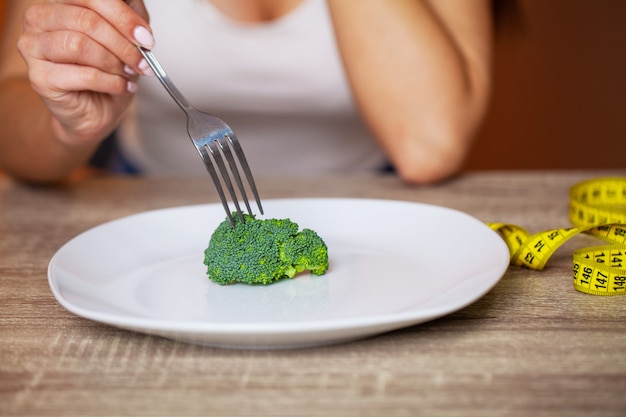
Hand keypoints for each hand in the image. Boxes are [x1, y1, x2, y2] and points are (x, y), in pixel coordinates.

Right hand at [16, 0, 152, 145]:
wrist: (95, 111)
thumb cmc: (106, 72)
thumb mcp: (125, 38)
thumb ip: (129, 17)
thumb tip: (136, 8)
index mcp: (59, 4)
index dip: (123, 16)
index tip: (146, 37)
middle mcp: (39, 20)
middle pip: (87, 20)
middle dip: (123, 43)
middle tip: (142, 60)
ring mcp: (33, 48)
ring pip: (81, 45)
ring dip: (114, 62)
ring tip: (129, 73)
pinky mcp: (39, 77)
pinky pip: (84, 75)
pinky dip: (111, 82)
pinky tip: (122, 87)